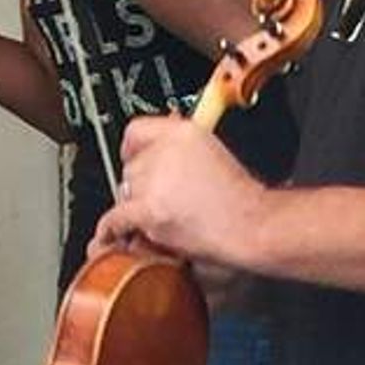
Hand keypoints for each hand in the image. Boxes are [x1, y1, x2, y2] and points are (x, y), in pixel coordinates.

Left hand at [88, 116, 266, 267]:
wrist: (251, 225)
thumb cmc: (239, 199)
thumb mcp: (212, 153)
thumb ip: (179, 149)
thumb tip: (153, 152)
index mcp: (183, 131)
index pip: (136, 131)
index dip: (133, 149)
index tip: (131, 158)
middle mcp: (166, 150)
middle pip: (129, 166)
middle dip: (139, 185)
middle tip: (158, 199)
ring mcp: (156, 180)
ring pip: (124, 192)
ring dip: (134, 207)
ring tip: (160, 217)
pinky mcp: (149, 209)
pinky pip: (116, 217)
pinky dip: (113, 228)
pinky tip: (114, 233)